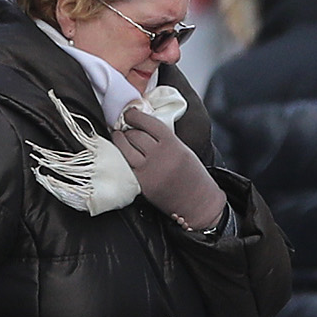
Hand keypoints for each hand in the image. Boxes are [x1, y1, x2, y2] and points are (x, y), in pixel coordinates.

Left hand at [113, 112, 225, 232]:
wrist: (198, 203)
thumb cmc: (193, 176)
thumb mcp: (184, 151)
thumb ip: (166, 139)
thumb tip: (143, 127)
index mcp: (173, 145)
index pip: (149, 123)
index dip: (136, 116)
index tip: (130, 113)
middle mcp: (160, 156)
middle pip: (135, 135)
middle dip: (127, 129)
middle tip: (124, 126)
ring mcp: (149, 171)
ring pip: (126, 148)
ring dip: (119, 140)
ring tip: (118, 136)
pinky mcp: (142, 184)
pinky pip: (126, 165)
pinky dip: (122, 156)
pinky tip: (121, 153)